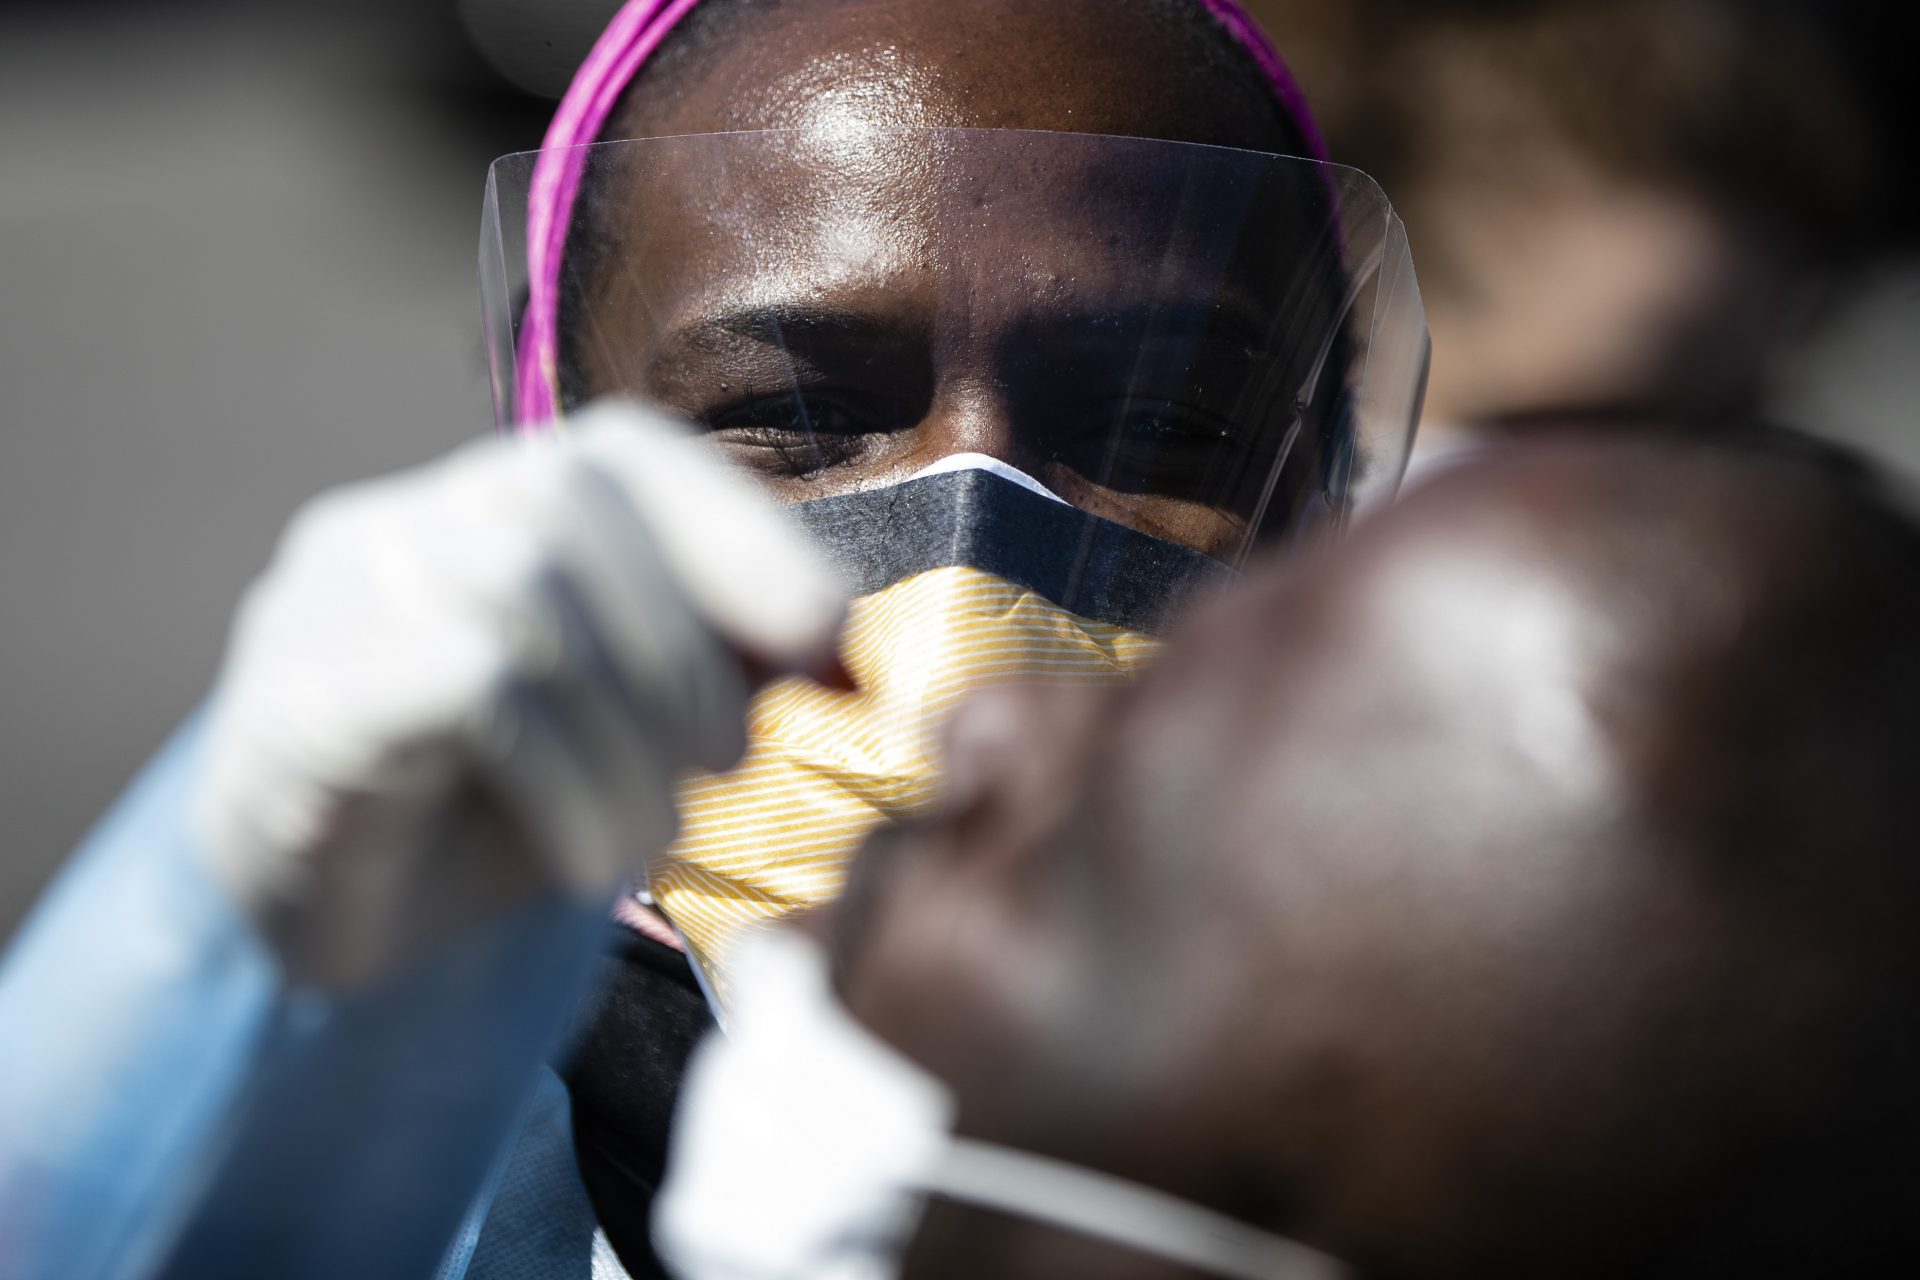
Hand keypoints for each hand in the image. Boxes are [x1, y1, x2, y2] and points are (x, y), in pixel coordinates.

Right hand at [193, 400, 846, 985]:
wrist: (342, 924)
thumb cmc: (507, 806)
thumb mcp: (638, 730)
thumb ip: (728, 665)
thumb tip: (846, 641)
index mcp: (497, 499)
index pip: (629, 453)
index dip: (742, 533)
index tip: (828, 636)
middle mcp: (405, 514)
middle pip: (569, 505)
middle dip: (684, 646)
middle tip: (732, 764)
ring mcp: (337, 591)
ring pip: (521, 592)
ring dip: (628, 730)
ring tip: (654, 834)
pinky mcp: (301, 690)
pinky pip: (466, 688)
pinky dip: (565, 781)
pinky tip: (587, 862)